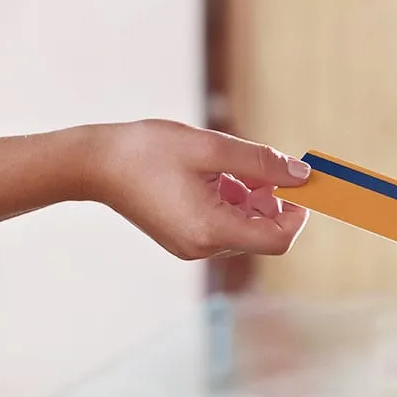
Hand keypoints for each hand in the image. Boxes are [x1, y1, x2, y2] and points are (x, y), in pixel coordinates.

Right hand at [88, 120, 310, 259]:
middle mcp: (203, 248)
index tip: (299, 184)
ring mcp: (192, 247)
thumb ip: (261, 163)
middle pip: (262, 231)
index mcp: (210, 230)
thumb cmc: (147, 151)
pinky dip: (229, 200)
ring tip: (222, 166)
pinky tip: (209, 175)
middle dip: (269, 198)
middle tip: (254, 163)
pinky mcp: (184, 239)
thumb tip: (302, 175)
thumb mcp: (211, 148)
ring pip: (243, 226)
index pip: (277, 239)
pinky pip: (223, 224)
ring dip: (248, 196)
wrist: (95, 164)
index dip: (298, 213)